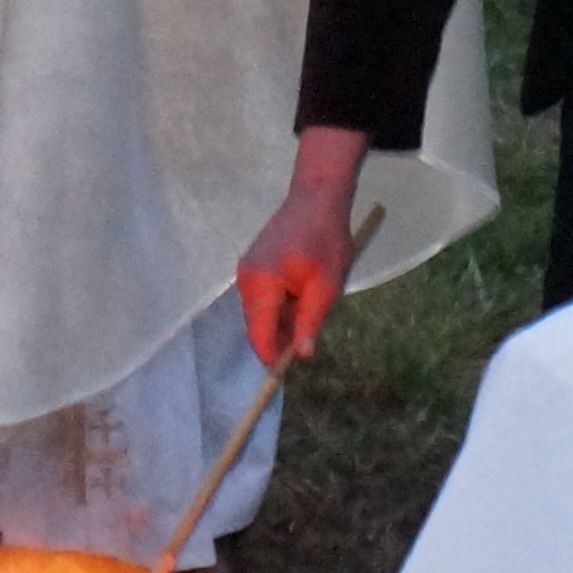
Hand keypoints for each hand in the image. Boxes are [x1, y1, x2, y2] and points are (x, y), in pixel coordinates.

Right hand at [235, 129, 374, 369]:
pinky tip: (300, 295)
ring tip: (310, 306)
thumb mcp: (326, 287)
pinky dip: (279, 305)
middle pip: (257, 325)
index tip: (286, 373)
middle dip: (279, 337)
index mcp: (261, 284)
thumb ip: (309, 323)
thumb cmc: (326, 241)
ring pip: (260, 313)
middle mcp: (246, 279)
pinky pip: (262, 298)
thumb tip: (300, 357)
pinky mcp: (252, 266)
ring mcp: (246, 271)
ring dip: (281, 320)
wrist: (317, 199)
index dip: (270, 357)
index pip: (258, 334)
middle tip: (309, 337)